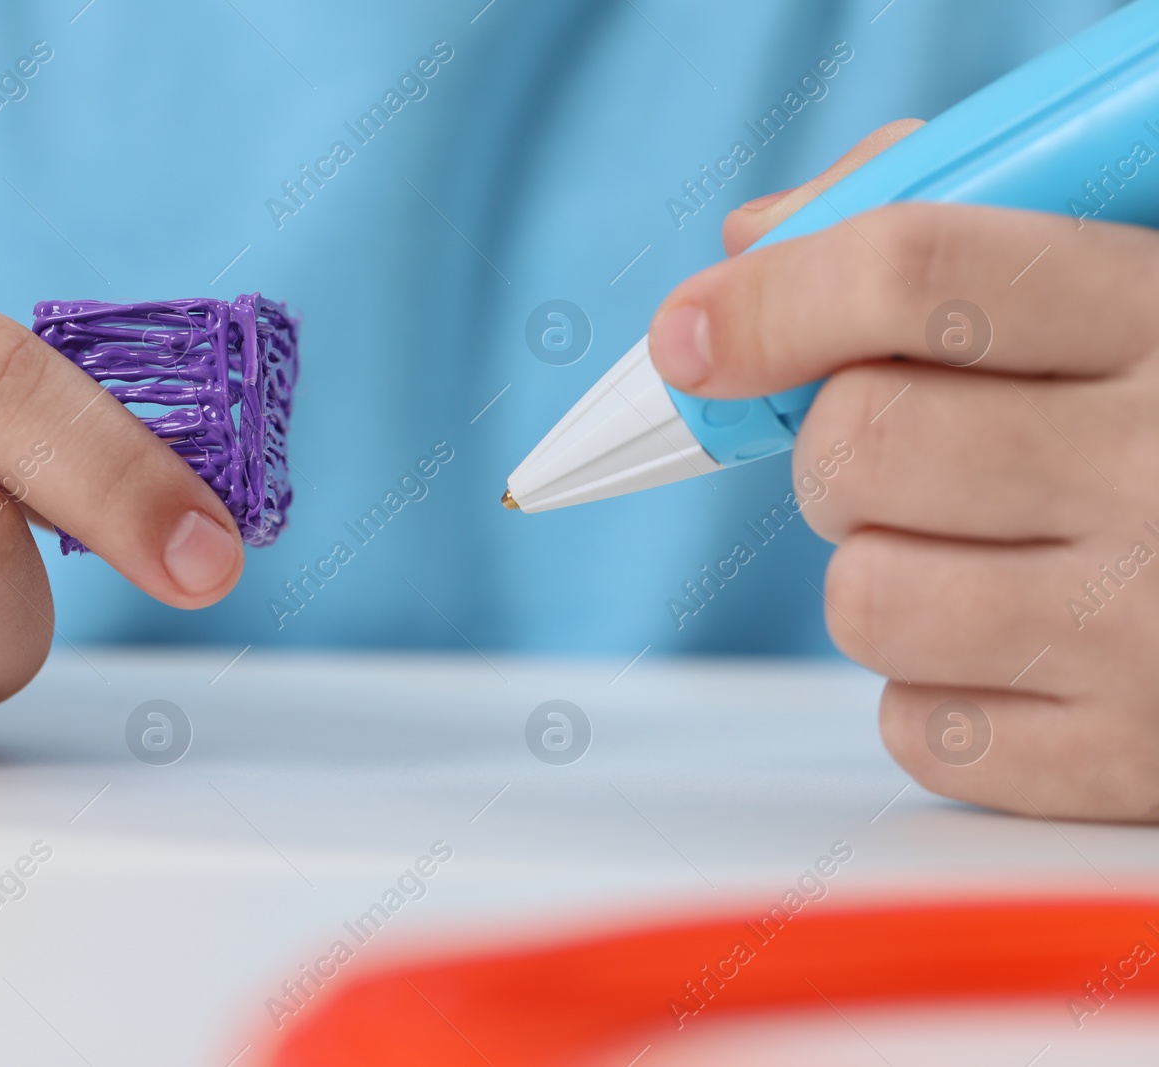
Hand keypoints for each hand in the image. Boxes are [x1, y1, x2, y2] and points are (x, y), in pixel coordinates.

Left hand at [649, 123, 1158, 821]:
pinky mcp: (1131, 760)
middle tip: (898, 448)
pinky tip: (1021, 645)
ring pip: (863, 596)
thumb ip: (946, 235)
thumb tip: (749, 250)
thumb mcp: (1137, 275)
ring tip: (981, 549)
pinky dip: (932, 688)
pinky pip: (916, 726)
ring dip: (880, 567)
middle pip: (856, 446)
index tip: (694, 336)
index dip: (771, 299)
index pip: (916, 275)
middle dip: (834, 446)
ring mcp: (1150, 631)